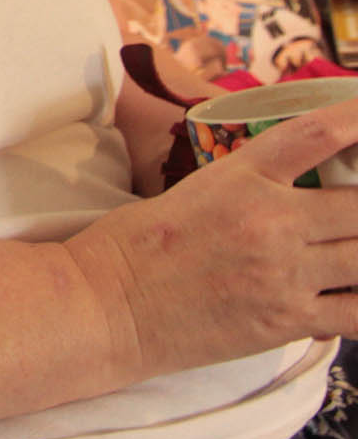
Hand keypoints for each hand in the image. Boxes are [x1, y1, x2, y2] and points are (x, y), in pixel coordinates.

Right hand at [65, 94, 357, 381]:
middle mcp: (271, 222)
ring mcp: (284, 273)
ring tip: (353, 247)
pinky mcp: (287, 320)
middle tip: (356, 209)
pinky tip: (357, 295)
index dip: (357, 118)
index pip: (317, 134)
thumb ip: (247, 188)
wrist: (105, 304)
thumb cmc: (133, 247)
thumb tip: (292, 192)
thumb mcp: (191, 193)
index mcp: (240, 178)